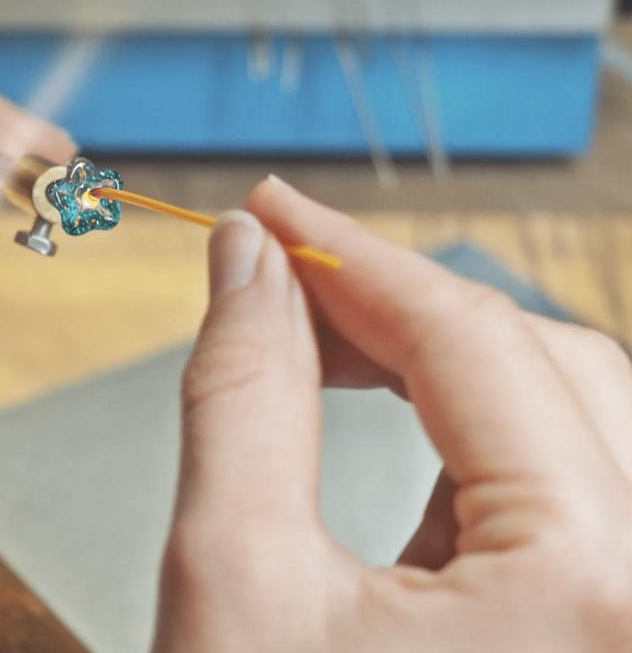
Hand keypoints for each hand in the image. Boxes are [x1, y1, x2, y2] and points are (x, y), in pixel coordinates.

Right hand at [154, 176, 631, 651]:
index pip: (471, 344)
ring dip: (442, 371)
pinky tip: (398, 442)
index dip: (351, 257)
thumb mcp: (234, 576)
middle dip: (402, 308)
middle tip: (288, 277)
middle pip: (550, 365)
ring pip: (568, 422)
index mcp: (585, 586)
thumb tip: (249, 262)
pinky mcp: (599, 627)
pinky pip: (570, 498)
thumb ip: (243, 395)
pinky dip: (474, 449)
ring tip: (328, 355)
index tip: (273, 214)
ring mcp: (627, 618)